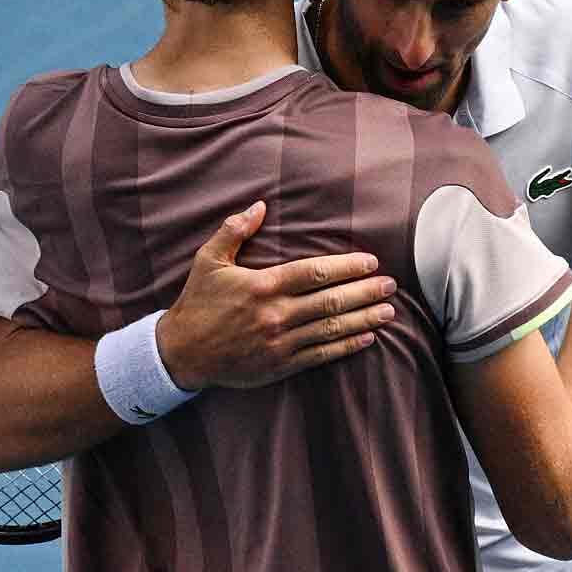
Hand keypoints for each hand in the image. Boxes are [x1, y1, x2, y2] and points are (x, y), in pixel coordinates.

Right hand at [156, 201, 399, 389]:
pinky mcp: (280, 365)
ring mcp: (280, 343)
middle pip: (331, 301)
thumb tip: (260, 205)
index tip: (370, 262)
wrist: (181, 352)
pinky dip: (346, 347)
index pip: (314, 272)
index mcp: (262, 285)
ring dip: (364, 319)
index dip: (347, 267)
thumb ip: (234, 230)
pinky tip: (366, 338)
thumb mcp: (209, 259)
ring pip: (332, 329)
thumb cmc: (197, 302)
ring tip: (389, 311)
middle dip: (365, 292)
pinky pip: (321, 355)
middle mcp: (276, 315)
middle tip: (391, 285)